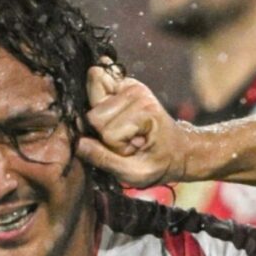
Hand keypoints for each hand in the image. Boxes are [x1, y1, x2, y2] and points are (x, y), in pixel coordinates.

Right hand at [77, 62, 189, 187]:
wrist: (177, 149)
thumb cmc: (158, 162)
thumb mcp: (135, 173)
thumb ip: (105, 159)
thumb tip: (78, 143)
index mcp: (144, 112)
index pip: (105, 130)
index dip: (112, 146)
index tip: (130, 150)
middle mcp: (137, 93)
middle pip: (94, 115)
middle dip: (104, 133)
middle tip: (126, 140)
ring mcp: (130, 85)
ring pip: (92, 104)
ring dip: (104, 123)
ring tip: (125, 131)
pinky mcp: (124, 83)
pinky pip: (96, 84)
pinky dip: (99, 101)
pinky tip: (114, 113)